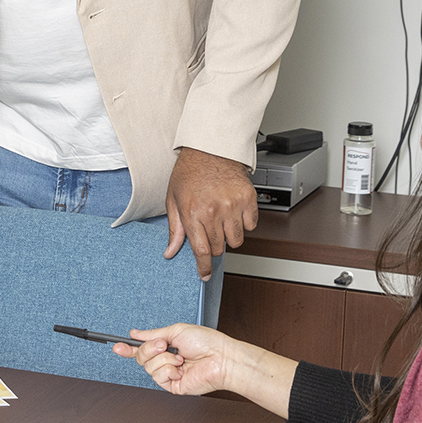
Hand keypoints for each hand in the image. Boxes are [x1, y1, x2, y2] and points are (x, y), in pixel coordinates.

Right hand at [111, 323, 232, 395]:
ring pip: (148, 367)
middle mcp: (166, 360)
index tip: (117, 346)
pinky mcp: (173, 385)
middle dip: (150, 349)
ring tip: (180, 357)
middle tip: (164, 345)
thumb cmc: (206, 342)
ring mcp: (169, 373)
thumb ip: (152, 334)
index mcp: (166, 346)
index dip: (127, 348)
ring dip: (164, 359)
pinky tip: (180, 368)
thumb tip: (135, 333)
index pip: (141, 348)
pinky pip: (159, 376)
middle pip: (141, 357)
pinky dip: (168, 370)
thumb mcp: (175, 331)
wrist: (221, 358)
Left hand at [165, 147, 258, 279]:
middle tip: (209, 231)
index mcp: (193, 213)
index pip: (201, 251)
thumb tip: (171, 251)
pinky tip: (233, 211)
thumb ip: (174, 228)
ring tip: (221, 220)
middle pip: (219, 248)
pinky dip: (243, 223)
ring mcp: (234, 205)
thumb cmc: (189, 171)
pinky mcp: (248, 199)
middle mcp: (214, 211)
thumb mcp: (173, 199)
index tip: (204, 275)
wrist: (210, 147)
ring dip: (228, 236)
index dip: (203, 267)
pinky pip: (250, 225)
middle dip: (213, 246)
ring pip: (236, 240)